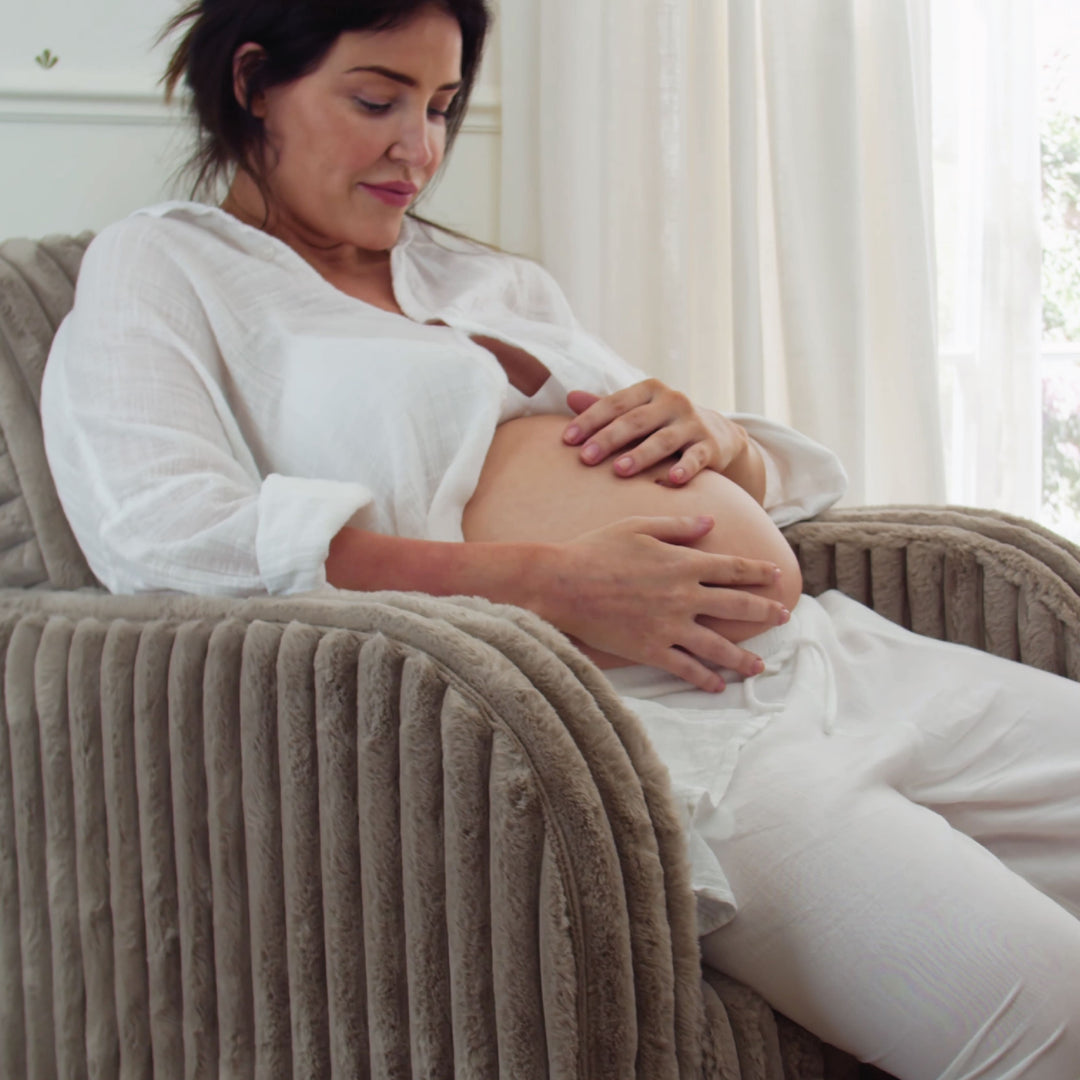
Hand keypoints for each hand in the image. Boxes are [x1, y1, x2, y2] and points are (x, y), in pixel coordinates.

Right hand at [536, 514, 788, 691]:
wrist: (562, 583)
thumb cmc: (596, 549)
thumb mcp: (638, 526)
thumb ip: (678, 525)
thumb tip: (710, 522)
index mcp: (684, 563)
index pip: (734, 568)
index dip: (759, 572)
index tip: (778, 576)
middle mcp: (684, 596)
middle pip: (737, 605)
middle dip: (765, 611)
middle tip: (784, 616)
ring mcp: (670, 626)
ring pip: (719, 645)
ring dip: (743, 657)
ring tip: (759, 666)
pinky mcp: (651, 649)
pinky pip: (686, 668)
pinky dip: (705, 679)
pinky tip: (717, 686)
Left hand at [563, 381, 749, 486]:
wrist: (717, 433)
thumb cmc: (663, 423)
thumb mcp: (638, 410)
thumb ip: (606, 406)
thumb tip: (570, 397)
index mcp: (650, 390)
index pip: (615, 403)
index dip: (590, 420)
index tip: (567, 439)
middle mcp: (672, 402)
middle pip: (635, 421)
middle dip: (609, 439)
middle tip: (585, 458)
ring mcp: (693, 423)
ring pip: (663, 440)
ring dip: (641, 455)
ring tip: (619, 470)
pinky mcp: (710, 446)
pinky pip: (696, 458)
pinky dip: (685, 468)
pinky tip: (672, 480)